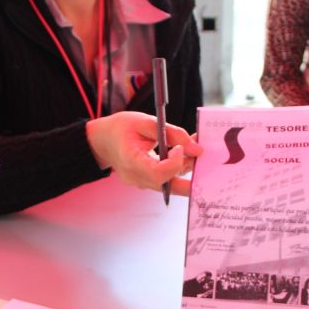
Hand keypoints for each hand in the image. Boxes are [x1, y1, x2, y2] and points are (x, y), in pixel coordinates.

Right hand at [86, 112, 201, 190]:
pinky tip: (182, 153)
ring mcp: (140, 183)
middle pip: (169, 186)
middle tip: (204, 163)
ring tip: (190, 146)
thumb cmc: (121, 128)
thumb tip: (196, 148)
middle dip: (190, 176)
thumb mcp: (145, 122)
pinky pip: (166, 180)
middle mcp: (136, 178)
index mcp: (131, 161)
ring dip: (185, 167)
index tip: (179, 146)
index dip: (175, 162)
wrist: (104, 141)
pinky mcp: (146, 183)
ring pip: (170, 183)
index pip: (158, 173)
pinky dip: (177, 168)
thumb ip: (172, 133)